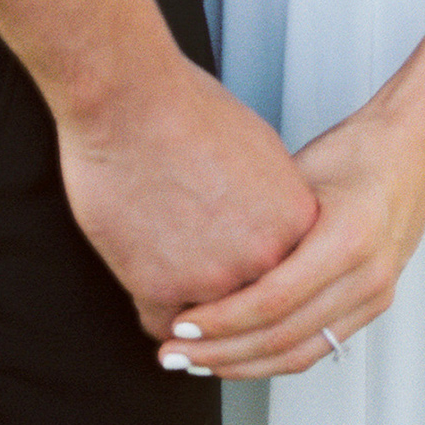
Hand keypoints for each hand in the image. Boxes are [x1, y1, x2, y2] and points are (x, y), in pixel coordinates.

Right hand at [57, 51, 319, 341]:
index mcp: (294, 221)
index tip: (241, 265)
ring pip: (207, 321)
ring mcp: (215, 281)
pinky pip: (161, 323)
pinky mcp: (162, 291)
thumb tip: (264, 225)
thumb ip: (270, 200)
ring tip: (169, 264)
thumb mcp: (259, 148)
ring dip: (188, 303)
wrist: (130, 102)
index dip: (260, 269)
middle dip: (225, 292)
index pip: (288, 274)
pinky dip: (151, 303)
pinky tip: (146, 274)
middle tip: (201, 271)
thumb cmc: (186, 110)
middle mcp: (263, 258)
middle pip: (250, 302)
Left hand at [154, 94, 424, 379]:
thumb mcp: (299, 174)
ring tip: (196, 361)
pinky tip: (239, 354)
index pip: (273, 300)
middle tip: (173, 353)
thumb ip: (261, 220)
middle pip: (283, 336)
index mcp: (348, 237)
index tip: (180, 322)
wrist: (415, 149)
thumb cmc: (358, 148)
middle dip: (221, 351)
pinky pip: (319, 346)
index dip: (222, 319)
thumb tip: (197, 253)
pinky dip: (274, 357)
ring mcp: (375, 295)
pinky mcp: (375, 305)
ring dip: (244, 365)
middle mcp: (367, 274)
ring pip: (300, 353)